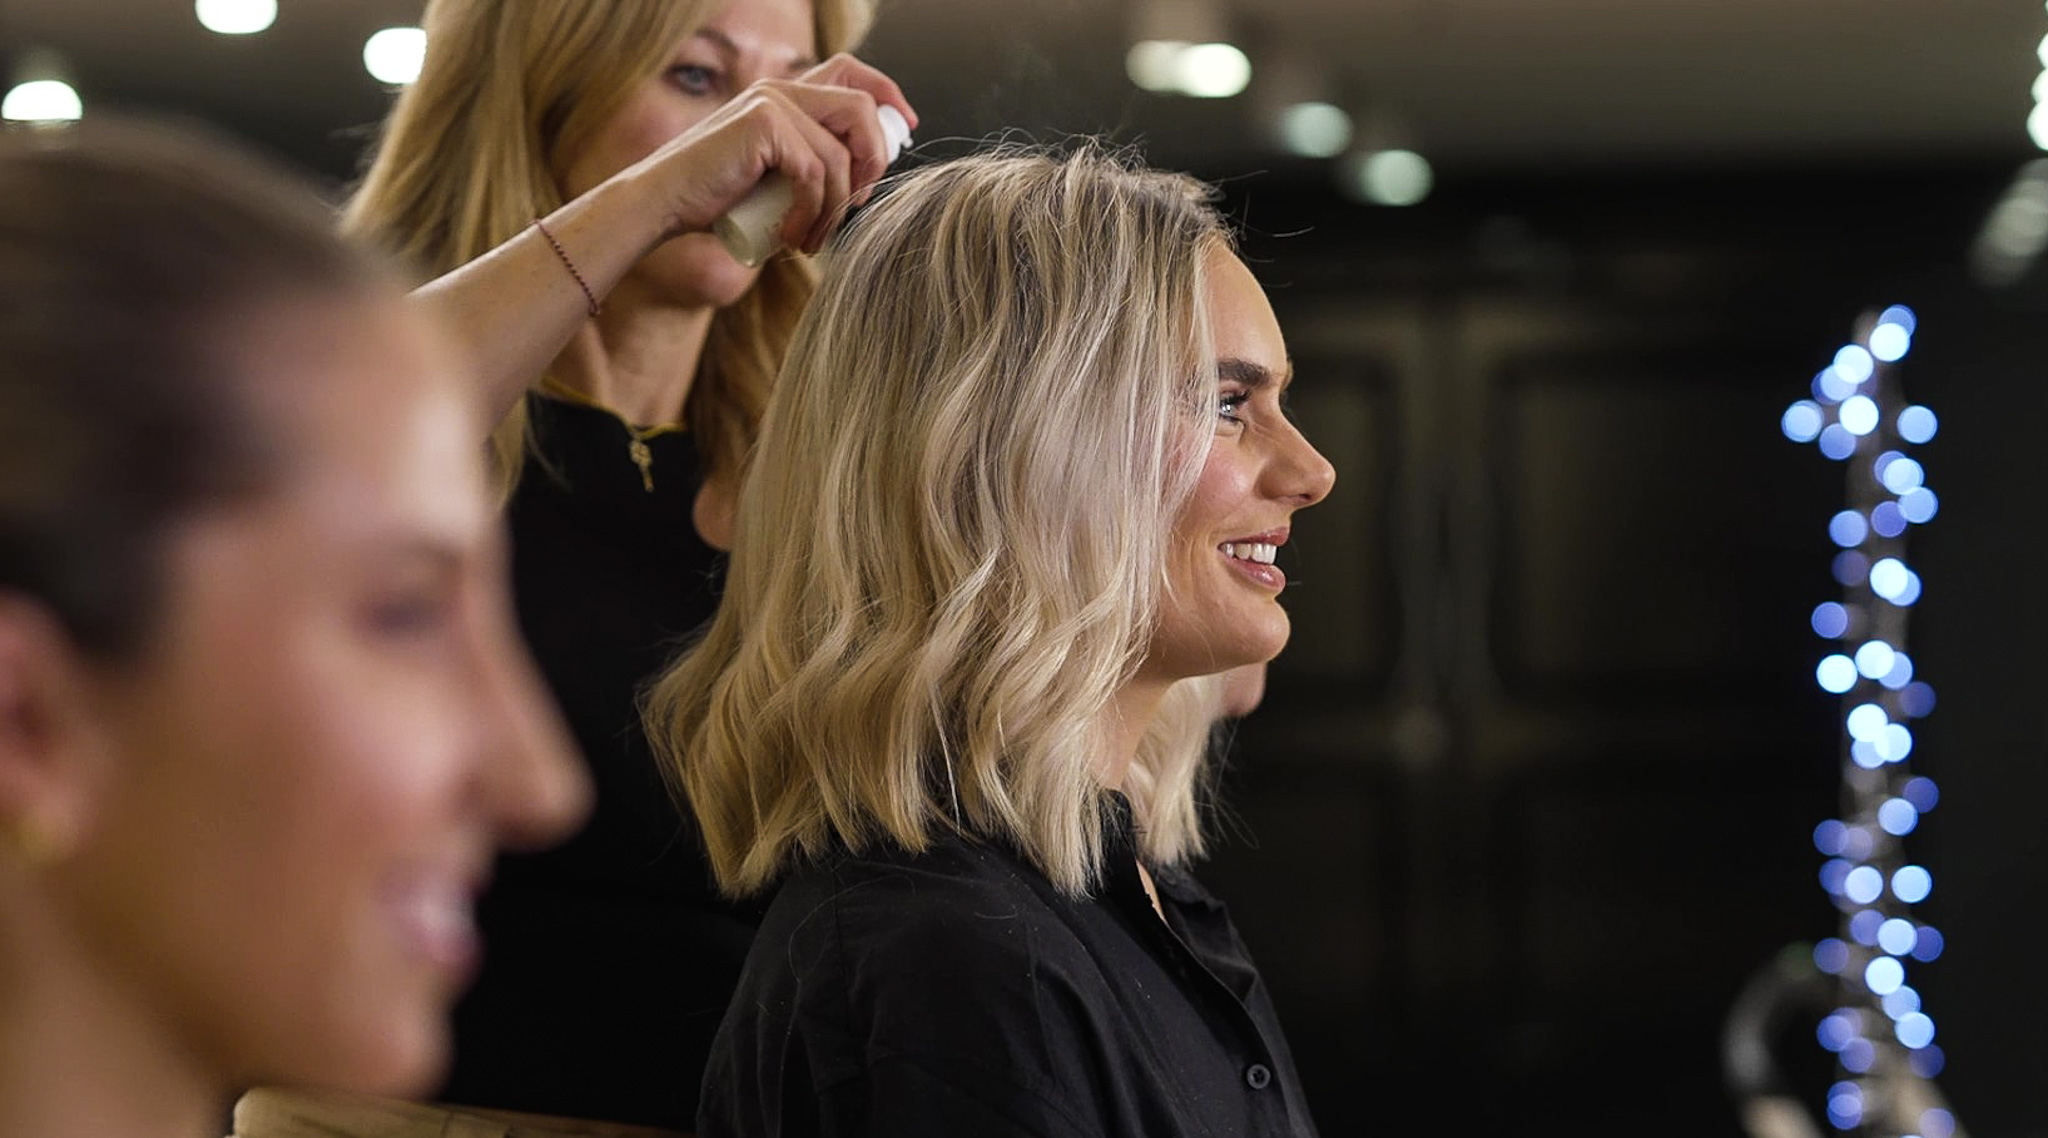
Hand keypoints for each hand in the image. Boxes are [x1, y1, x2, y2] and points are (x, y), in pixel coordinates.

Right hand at [627, 54, 917, 254]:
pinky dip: (812, 213)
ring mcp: (771, 102)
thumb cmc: (717, 201)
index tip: (906, 131)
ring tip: (813, 240)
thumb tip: (862, 183)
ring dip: (836, 207)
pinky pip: (816, 172)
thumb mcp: (774, 179)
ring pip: (840, 152)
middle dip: (872, 163)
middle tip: (853, 209)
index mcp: (786, 94)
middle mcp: (781, 88)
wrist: (662, 205)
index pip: (853, 74)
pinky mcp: (763, 124)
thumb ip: (809, 166)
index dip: (888, 95)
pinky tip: (794, 238)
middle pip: (861, 110)